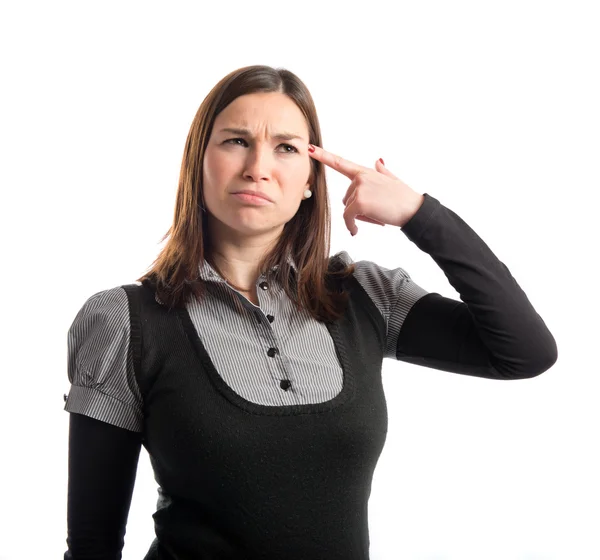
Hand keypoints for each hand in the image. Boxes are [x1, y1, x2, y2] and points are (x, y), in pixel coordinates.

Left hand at [308, 144, 424, 234]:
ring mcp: (359, 189)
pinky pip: (348, 218)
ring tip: (378, 215)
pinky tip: (356, 230)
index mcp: (366, 172)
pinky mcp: (359, 202)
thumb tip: (378, 161)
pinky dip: (351, 226)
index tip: (309, 148)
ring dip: (359, 217)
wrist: (414, 210)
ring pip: (348, 209)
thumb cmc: (405, 198)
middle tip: (376, 211)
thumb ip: (382, 172)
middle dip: (357, 208)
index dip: (323, 155)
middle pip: (346, 198)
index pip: (340, 162)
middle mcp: (360, 178)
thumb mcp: (393, 181)